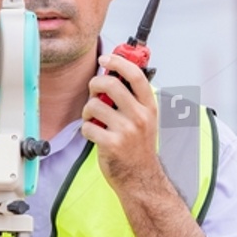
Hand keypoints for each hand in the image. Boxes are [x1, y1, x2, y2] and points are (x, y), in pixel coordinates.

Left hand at [82, 52, 164, 191]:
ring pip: (94, 105)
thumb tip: (114, 73)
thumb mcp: (145, 119)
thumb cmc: (139, 147)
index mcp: (149, 107)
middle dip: (95, 84)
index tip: (105, 59)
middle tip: (94, 91)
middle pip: (110, 84)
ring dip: (88, 110)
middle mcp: (140, 117)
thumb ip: (133, 98)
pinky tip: (95, 134)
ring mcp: (126, 131)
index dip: (118, 62)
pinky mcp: (112, 144)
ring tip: (94, 119)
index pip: (135, 75)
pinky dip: (86, 129)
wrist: (141, 178)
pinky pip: (87, 126)